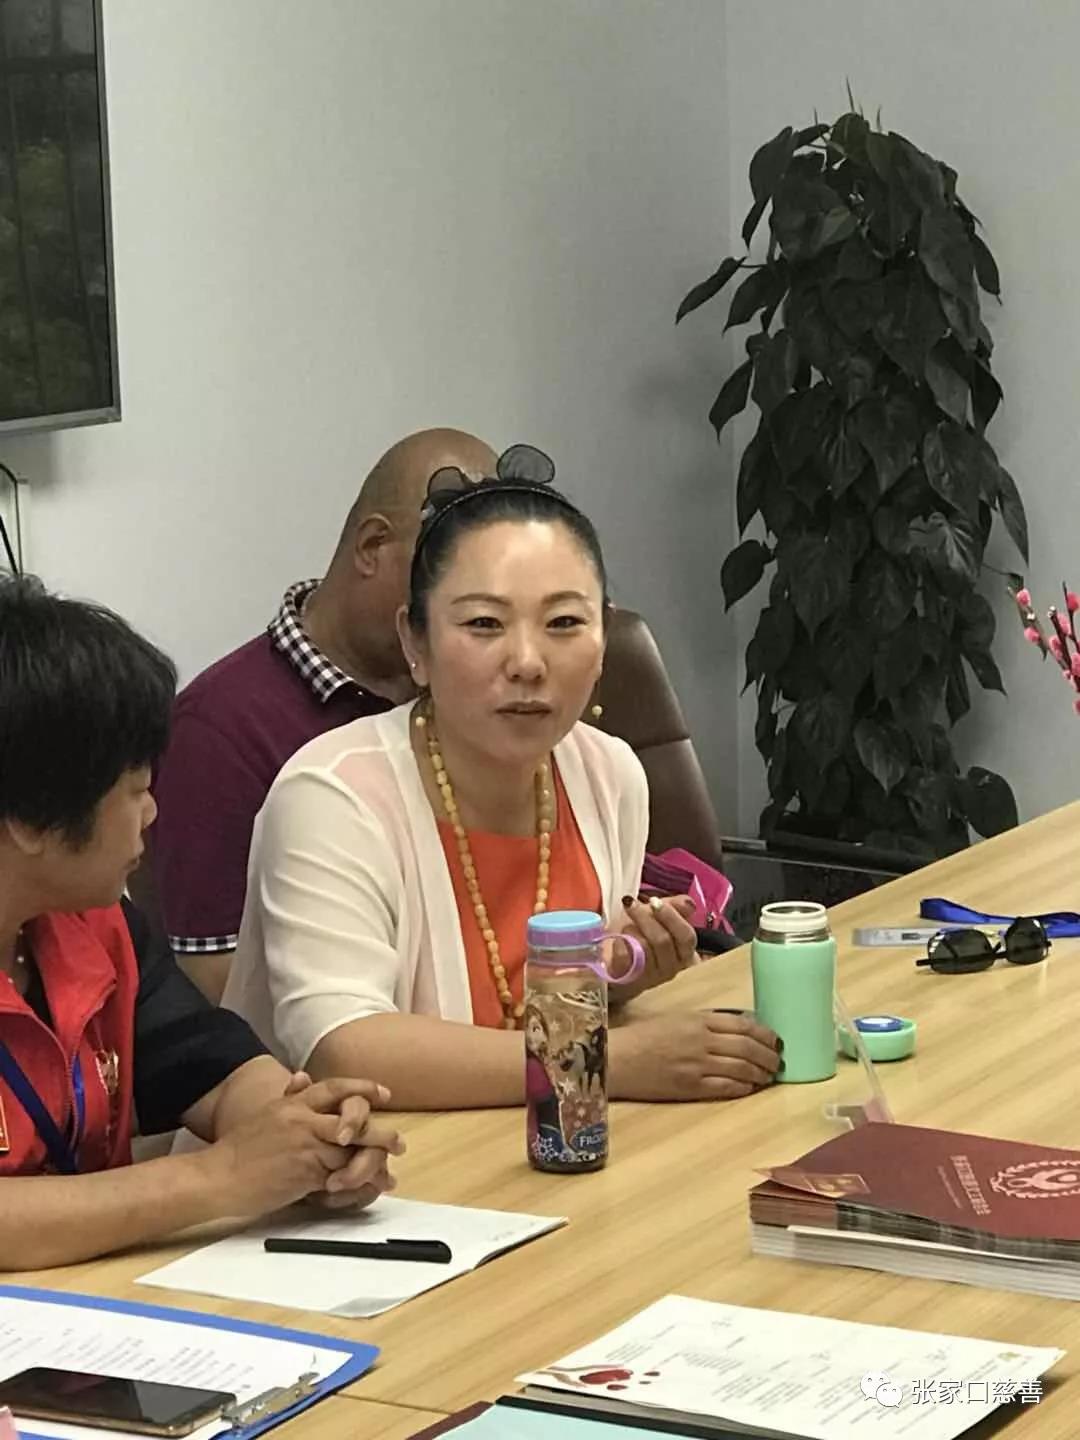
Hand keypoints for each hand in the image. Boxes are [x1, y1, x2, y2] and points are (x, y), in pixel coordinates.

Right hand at [207, 1076, 403, 1216]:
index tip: (383, 1093)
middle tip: (398, 1143)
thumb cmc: (241, 1149)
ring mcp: (306, 1148)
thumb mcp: (267, 1114)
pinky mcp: (306, 1174)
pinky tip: (367, 1189)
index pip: (336, 1088)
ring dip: (374, 1162)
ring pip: (353, 1151)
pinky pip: (340, 1177)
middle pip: (355, 1119)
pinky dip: (356, 1184)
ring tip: (388, 1173)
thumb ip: (290, 1098)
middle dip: (381, 1132)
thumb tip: (304, 1076)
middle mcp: (304, 1121)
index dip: (363, 1088)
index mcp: (294, 1104)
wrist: (219, 1177)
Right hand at [609, 1011, 779, 1100]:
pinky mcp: (691, 1086)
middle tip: (779, 1061)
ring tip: (769, 1076)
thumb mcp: (675, 1019)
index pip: (743, 1024)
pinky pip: (726, 1087)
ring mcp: (697, 1064)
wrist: (617, 1058)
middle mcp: (702, 1040)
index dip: (765, 1034)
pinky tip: (750, 1087)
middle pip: (747, 1047)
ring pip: (742, 1068)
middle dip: (769, 1055)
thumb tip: (735, 1029)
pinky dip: (743, 1087)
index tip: (777, 1040)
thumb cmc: (642, 1036)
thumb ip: (704, 1022)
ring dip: (761, 1073)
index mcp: (698, 1019)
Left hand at [612, 894, 698, 998]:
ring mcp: (652, 978)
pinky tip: (618, 938)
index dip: (671, 917)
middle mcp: (672, 968)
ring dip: (631, 929)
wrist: (613, 959)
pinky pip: (626, 958)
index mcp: (685, 953)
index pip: (686, 936)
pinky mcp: (630, 981)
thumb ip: (675, 907)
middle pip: (663, 940)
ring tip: (624, 924)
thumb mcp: (657, 916)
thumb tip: (688, 904)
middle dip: (645, 917)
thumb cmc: (639, 934)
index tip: (654, 901)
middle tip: (631, 904)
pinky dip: (620, 943)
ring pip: (644, 947)